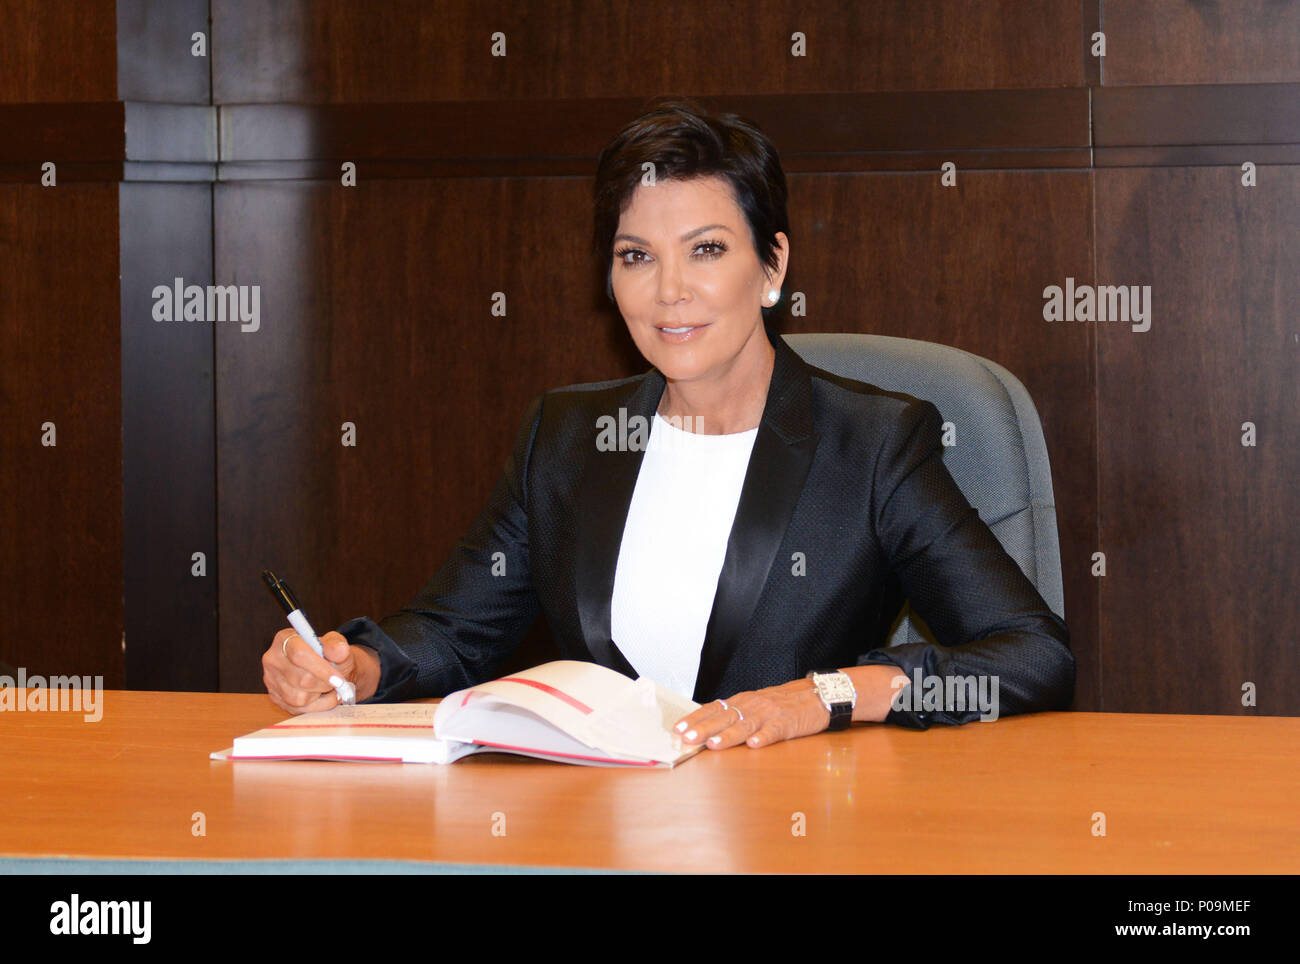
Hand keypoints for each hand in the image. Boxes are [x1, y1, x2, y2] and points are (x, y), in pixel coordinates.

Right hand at [261, 628, 379, 714]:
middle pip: (301, 679)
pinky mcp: (275, 698)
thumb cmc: (329, 655)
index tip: (338, 678)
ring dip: (320, 695)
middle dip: (324, 684)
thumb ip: (337, 645)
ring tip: (328, 686)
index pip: (300, 654)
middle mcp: (273, 659)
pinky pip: (298, 709)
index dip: (321, 668)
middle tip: (337, 681)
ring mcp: (271, 680)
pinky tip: (323, 696)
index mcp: (285, 639)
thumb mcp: (336, 644)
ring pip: (299, 697)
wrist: (326, 669)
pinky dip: (317, 705)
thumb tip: (340, 650)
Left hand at [673, 678, 831, 749]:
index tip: (677, 728)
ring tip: (713, 744)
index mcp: (742, 701)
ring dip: (728, 735)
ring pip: (745, 725)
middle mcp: (752, 706)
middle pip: (724, 717)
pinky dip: (764, 737)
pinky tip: (754, 745)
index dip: (695, 718)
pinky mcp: (787, 723)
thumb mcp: (753, 705)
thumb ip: (733, 715)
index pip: (713, 708)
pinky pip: (774, 731)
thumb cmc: (780, 704)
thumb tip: (705, 728)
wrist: (814, 696)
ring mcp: (769, 714)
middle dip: (704, 728)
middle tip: (687, 738)